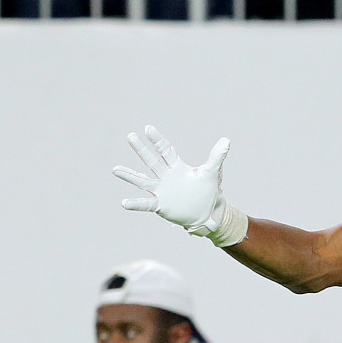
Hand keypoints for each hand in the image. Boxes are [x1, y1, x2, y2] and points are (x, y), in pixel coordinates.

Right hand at [114, 126, 243, 243]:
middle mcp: (166, 177)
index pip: (165, 151)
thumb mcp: (211, 174)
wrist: (207, 214)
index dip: (157, 140)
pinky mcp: (161, 205)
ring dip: (129, 175)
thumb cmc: (208, 192)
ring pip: (143, 181)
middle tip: (130, 136)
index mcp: (177, 168)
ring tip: (115, 169)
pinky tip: (124, 203)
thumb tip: (226, 139)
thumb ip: (217, 157)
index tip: (147, 128)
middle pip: (151, 161)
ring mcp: (161, 191)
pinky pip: (146, 204)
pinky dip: (136, 204)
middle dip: (141, 150)